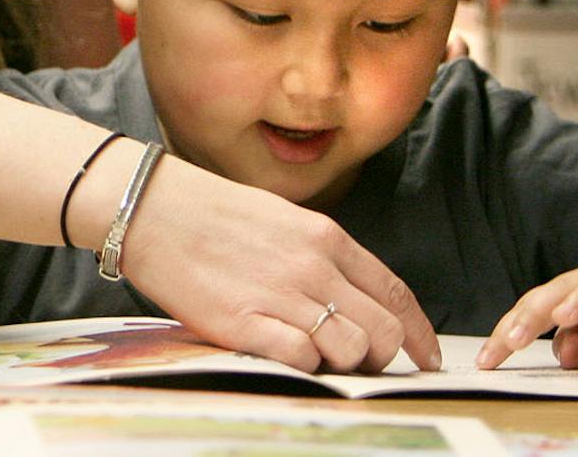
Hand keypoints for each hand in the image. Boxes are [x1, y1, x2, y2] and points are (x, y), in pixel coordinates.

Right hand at [119, 157, 440, 374]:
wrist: (152, 210)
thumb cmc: (212, 214)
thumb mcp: (283, 219)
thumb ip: (323, 255)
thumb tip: (354, 295)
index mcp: (326, 238)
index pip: (395, 293)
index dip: (419, 332)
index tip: (425, 354)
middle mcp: (313, 267)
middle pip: (383, 330)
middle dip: (381, 355)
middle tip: (361, 361)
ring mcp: (282, 296)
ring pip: (350, 350)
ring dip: (341, 362)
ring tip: (315, 354)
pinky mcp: (247, 324)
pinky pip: (303, 361)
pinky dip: (304, 367)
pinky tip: (283, 352)